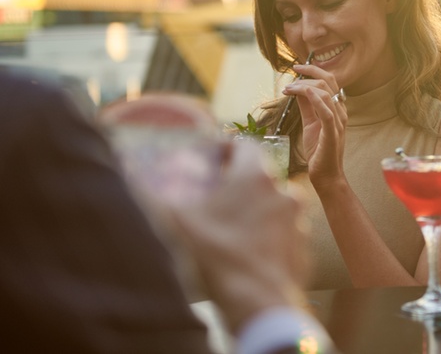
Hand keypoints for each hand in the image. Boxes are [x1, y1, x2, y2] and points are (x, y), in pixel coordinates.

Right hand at [167, 140, 311, 333]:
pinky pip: (284, 234)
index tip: (214, 158)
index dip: (227, 149)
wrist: (257, 303)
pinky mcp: (302, 248)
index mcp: (255, 178)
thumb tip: (130, 177)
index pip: (246, 146)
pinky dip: (269, 238)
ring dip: (257, 211)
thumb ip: (154, 195)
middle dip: (240, 184)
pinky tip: (249, 251)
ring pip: (276, 205)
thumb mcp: (175, 223)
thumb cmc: (216, 257)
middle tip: (218, 197)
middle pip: (261, 177)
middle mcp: (283, 193)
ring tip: (233, 228)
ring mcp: (297, 221)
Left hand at [284, 64, 348, 188]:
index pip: (329, 81)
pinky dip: (316, 99)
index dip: (313, 71)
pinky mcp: (332, 133)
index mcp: (336, 108)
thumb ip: (306, 107)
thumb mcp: (310, 123)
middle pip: (329, 82)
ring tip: (288, 90)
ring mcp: (338, 122)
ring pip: (325, 93)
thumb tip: (298, 90)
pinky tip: (304, 92)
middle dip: (308, 74)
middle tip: (291, 76)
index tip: (296, 68)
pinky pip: (327, 112)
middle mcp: (340, 112)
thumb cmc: (319, 151)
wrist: (326, 174)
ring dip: (304, 87)